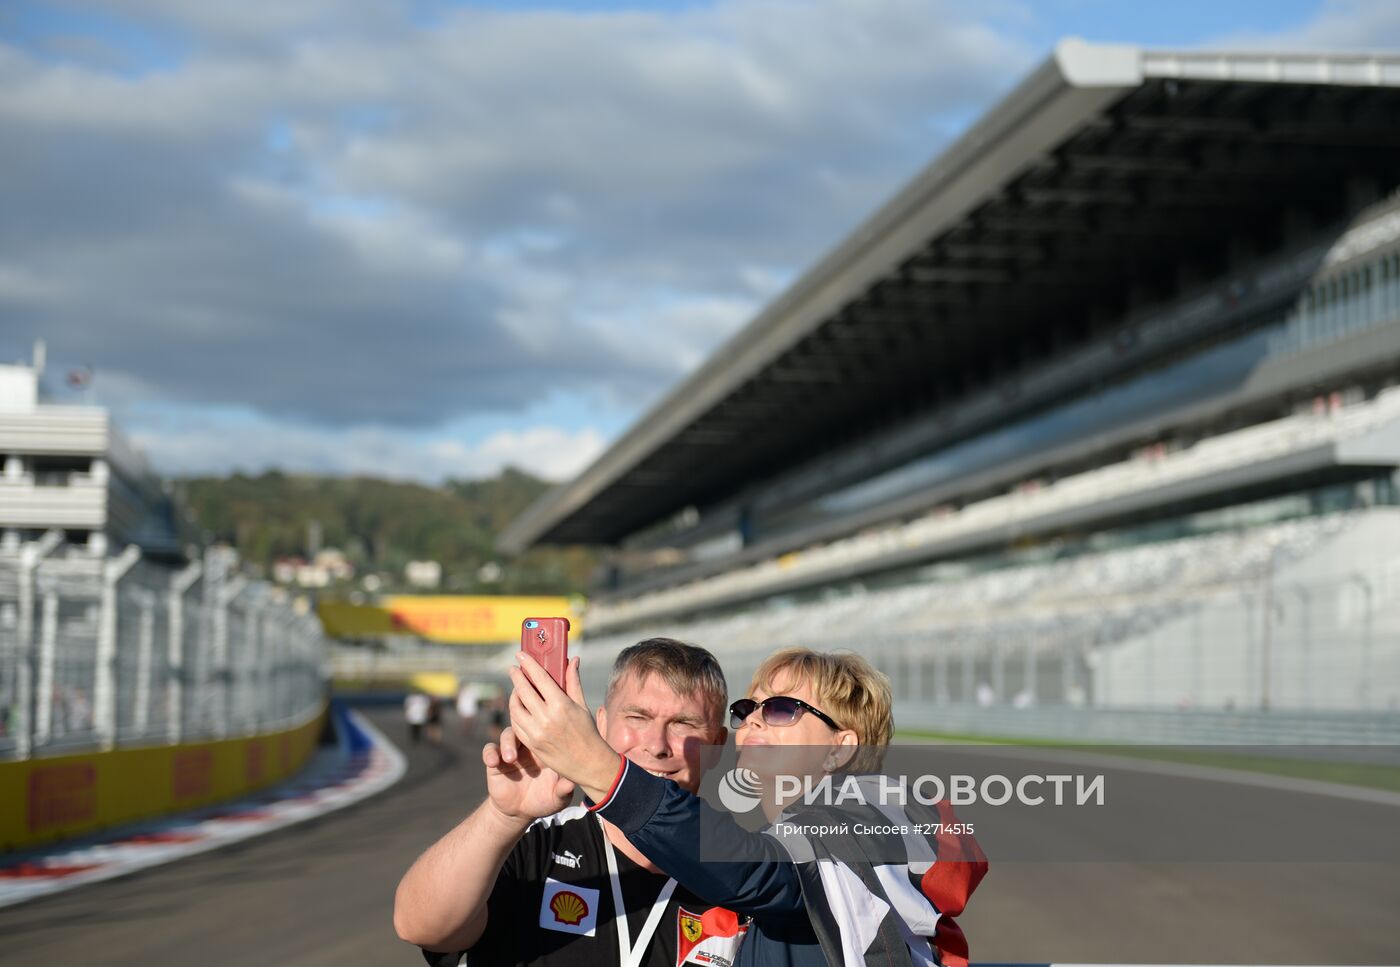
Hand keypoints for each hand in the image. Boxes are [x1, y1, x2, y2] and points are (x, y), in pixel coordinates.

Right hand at [482, 725, 574, 823]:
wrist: (520, 811)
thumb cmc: (544, 800)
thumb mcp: (557, 798)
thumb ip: (564, 790)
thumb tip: (573, 784)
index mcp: (546, 749)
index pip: (547, 730)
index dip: (547, 726)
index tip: (549, 733)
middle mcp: (529, 746)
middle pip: (526, 727)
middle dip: (526, 729)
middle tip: (532, 743)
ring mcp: (512, 752)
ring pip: (508, 735)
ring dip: (508, 743)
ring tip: (510, 758)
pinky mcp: (496, 761)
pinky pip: (490, 750)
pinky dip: (490, 753)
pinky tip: (492, 762)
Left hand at [509, 654, 621, 801]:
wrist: (589, 764)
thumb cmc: (588, 732)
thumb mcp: (581, 705)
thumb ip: (573, 681)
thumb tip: (573, 659)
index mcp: (561, 705)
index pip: (539, 678)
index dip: (528, 664)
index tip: (521, 654)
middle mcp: (546, 718)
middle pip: (523, 691)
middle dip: (516, 677)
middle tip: (513, 668)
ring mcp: (536, 733)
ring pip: (516, 708)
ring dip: (513, 695)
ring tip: (515, 688)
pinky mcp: (532, 744)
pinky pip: (516, 725)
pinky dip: (515, 713)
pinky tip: (518, 707)